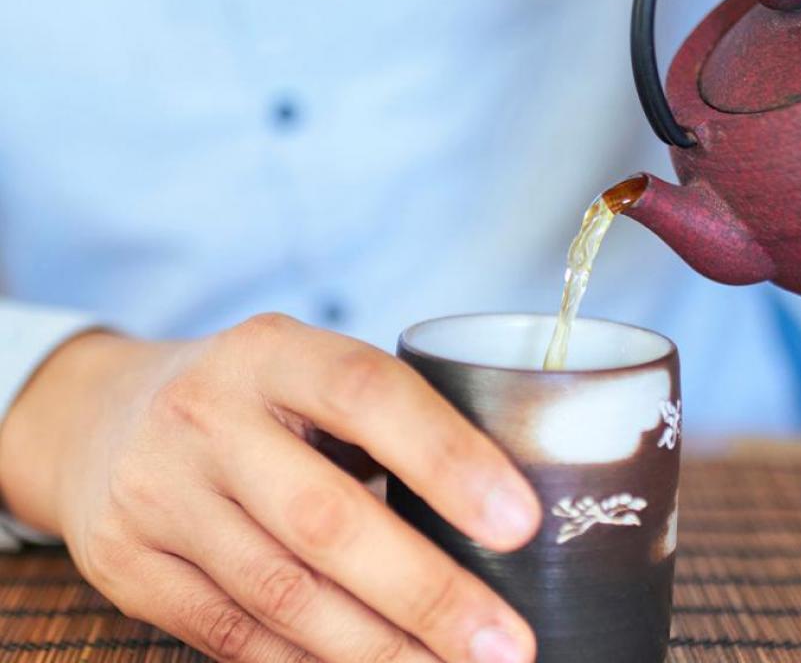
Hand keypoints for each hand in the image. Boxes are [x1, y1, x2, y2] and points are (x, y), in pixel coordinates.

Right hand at [0, 315, 540, 662]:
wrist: (97, 416)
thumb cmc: (249, 398)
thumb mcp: (305, 370)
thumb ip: (384, 420)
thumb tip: (502, 512)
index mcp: (272, 352)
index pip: (368, 394)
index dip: (448, 459)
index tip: (520, 523)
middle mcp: (206, 416)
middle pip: (326, 518)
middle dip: (428, 593)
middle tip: (506, 645)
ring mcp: (157, 494)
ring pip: (283, 594)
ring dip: (380, 650)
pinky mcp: (127, 565)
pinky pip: (233, 635)